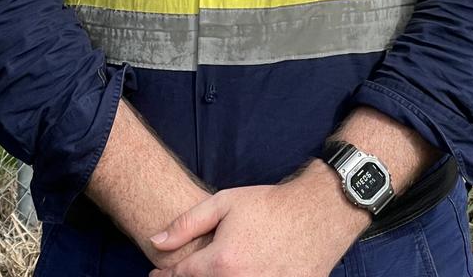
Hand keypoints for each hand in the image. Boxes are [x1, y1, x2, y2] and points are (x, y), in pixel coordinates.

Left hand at [147, 160, 367, 276]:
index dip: (164, 276)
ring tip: (222, 266)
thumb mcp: (224, 203)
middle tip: (190, 269)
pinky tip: (245, 270)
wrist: (315, 214)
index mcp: (221, 262)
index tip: (156, 273)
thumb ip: (186, 224)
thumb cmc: (268, 205)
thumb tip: (156, 241)